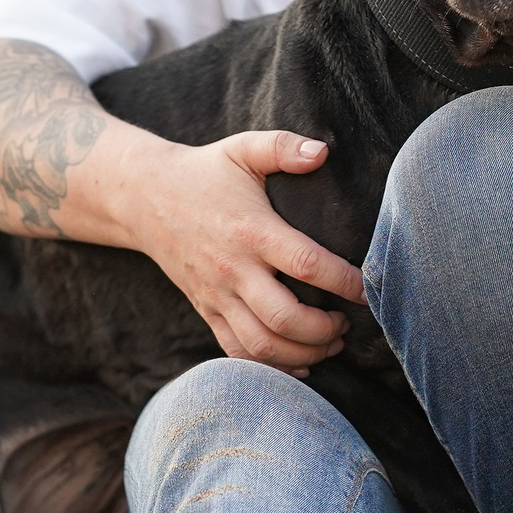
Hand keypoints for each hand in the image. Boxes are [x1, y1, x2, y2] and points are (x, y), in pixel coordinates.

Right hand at [120, 131, 367, 373]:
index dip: (344, 282)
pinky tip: (299, 360)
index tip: (367, 289)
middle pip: (284, 318)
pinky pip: (237, 352)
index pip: (306, 265)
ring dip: (303, 353)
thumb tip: (324, 152)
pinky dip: (270, 366)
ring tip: (331, 342)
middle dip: (325, 329)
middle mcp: (234, 270)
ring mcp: (217, 295)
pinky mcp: (206, 310)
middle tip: (348, 323)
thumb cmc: (204, 172)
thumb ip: (284, 147)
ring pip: (261, 345)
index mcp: (252, 231)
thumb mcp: (243, 149)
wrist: (144, 198)